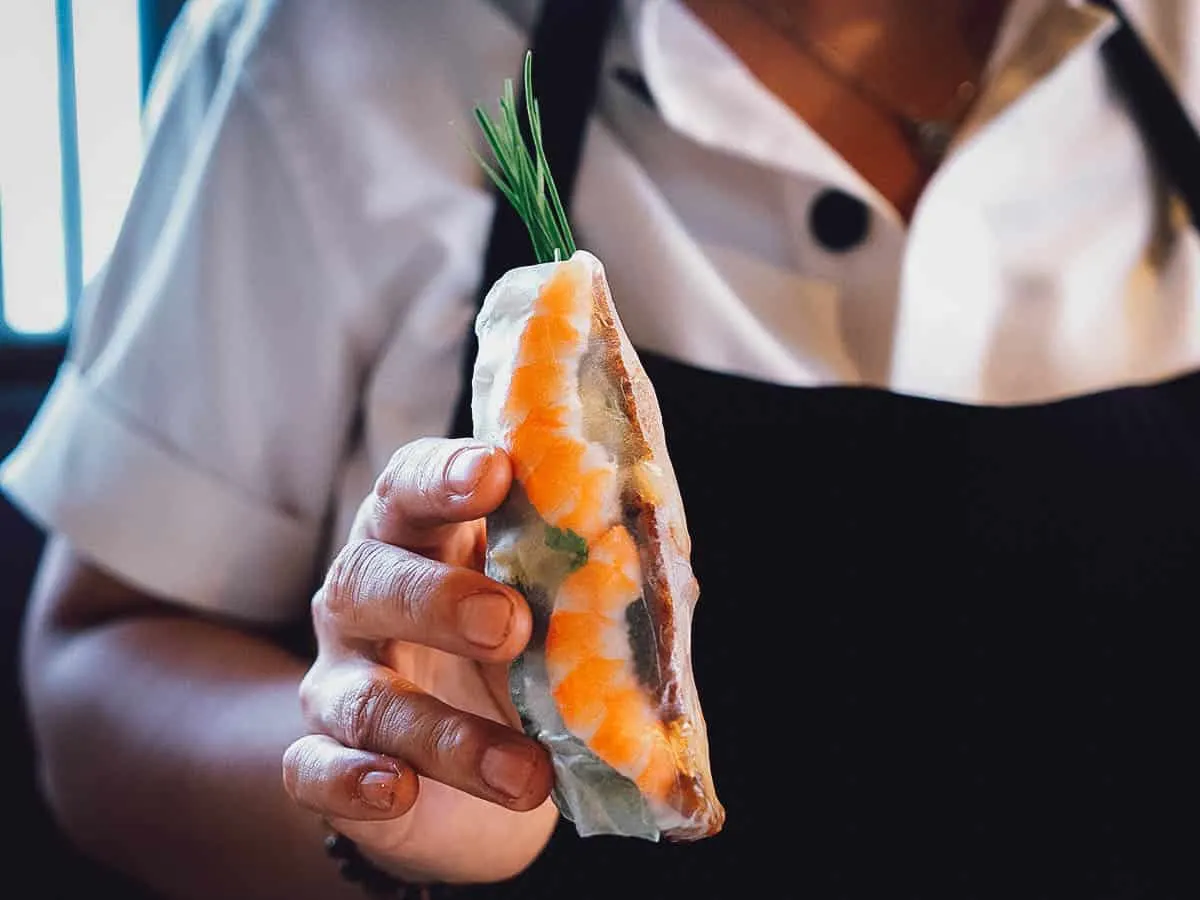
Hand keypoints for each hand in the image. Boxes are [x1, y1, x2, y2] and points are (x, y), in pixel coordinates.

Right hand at [283, 439, 558, 883]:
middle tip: (510, 625)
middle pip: (371, 578)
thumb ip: (587, 586)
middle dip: (438, 600)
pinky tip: (398, 789)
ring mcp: (340, 682)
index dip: (444, 476)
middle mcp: (365, 601)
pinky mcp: (329, 762)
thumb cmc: (517, 660)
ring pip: (365, 696)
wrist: (472, 778)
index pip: (411, 487)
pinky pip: (315, 769)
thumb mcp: (554, 614)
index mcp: (420, 540)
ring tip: (525, 770)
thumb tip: (659, 561)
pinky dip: (352, 781)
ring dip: (444, 733)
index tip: (494, 474)